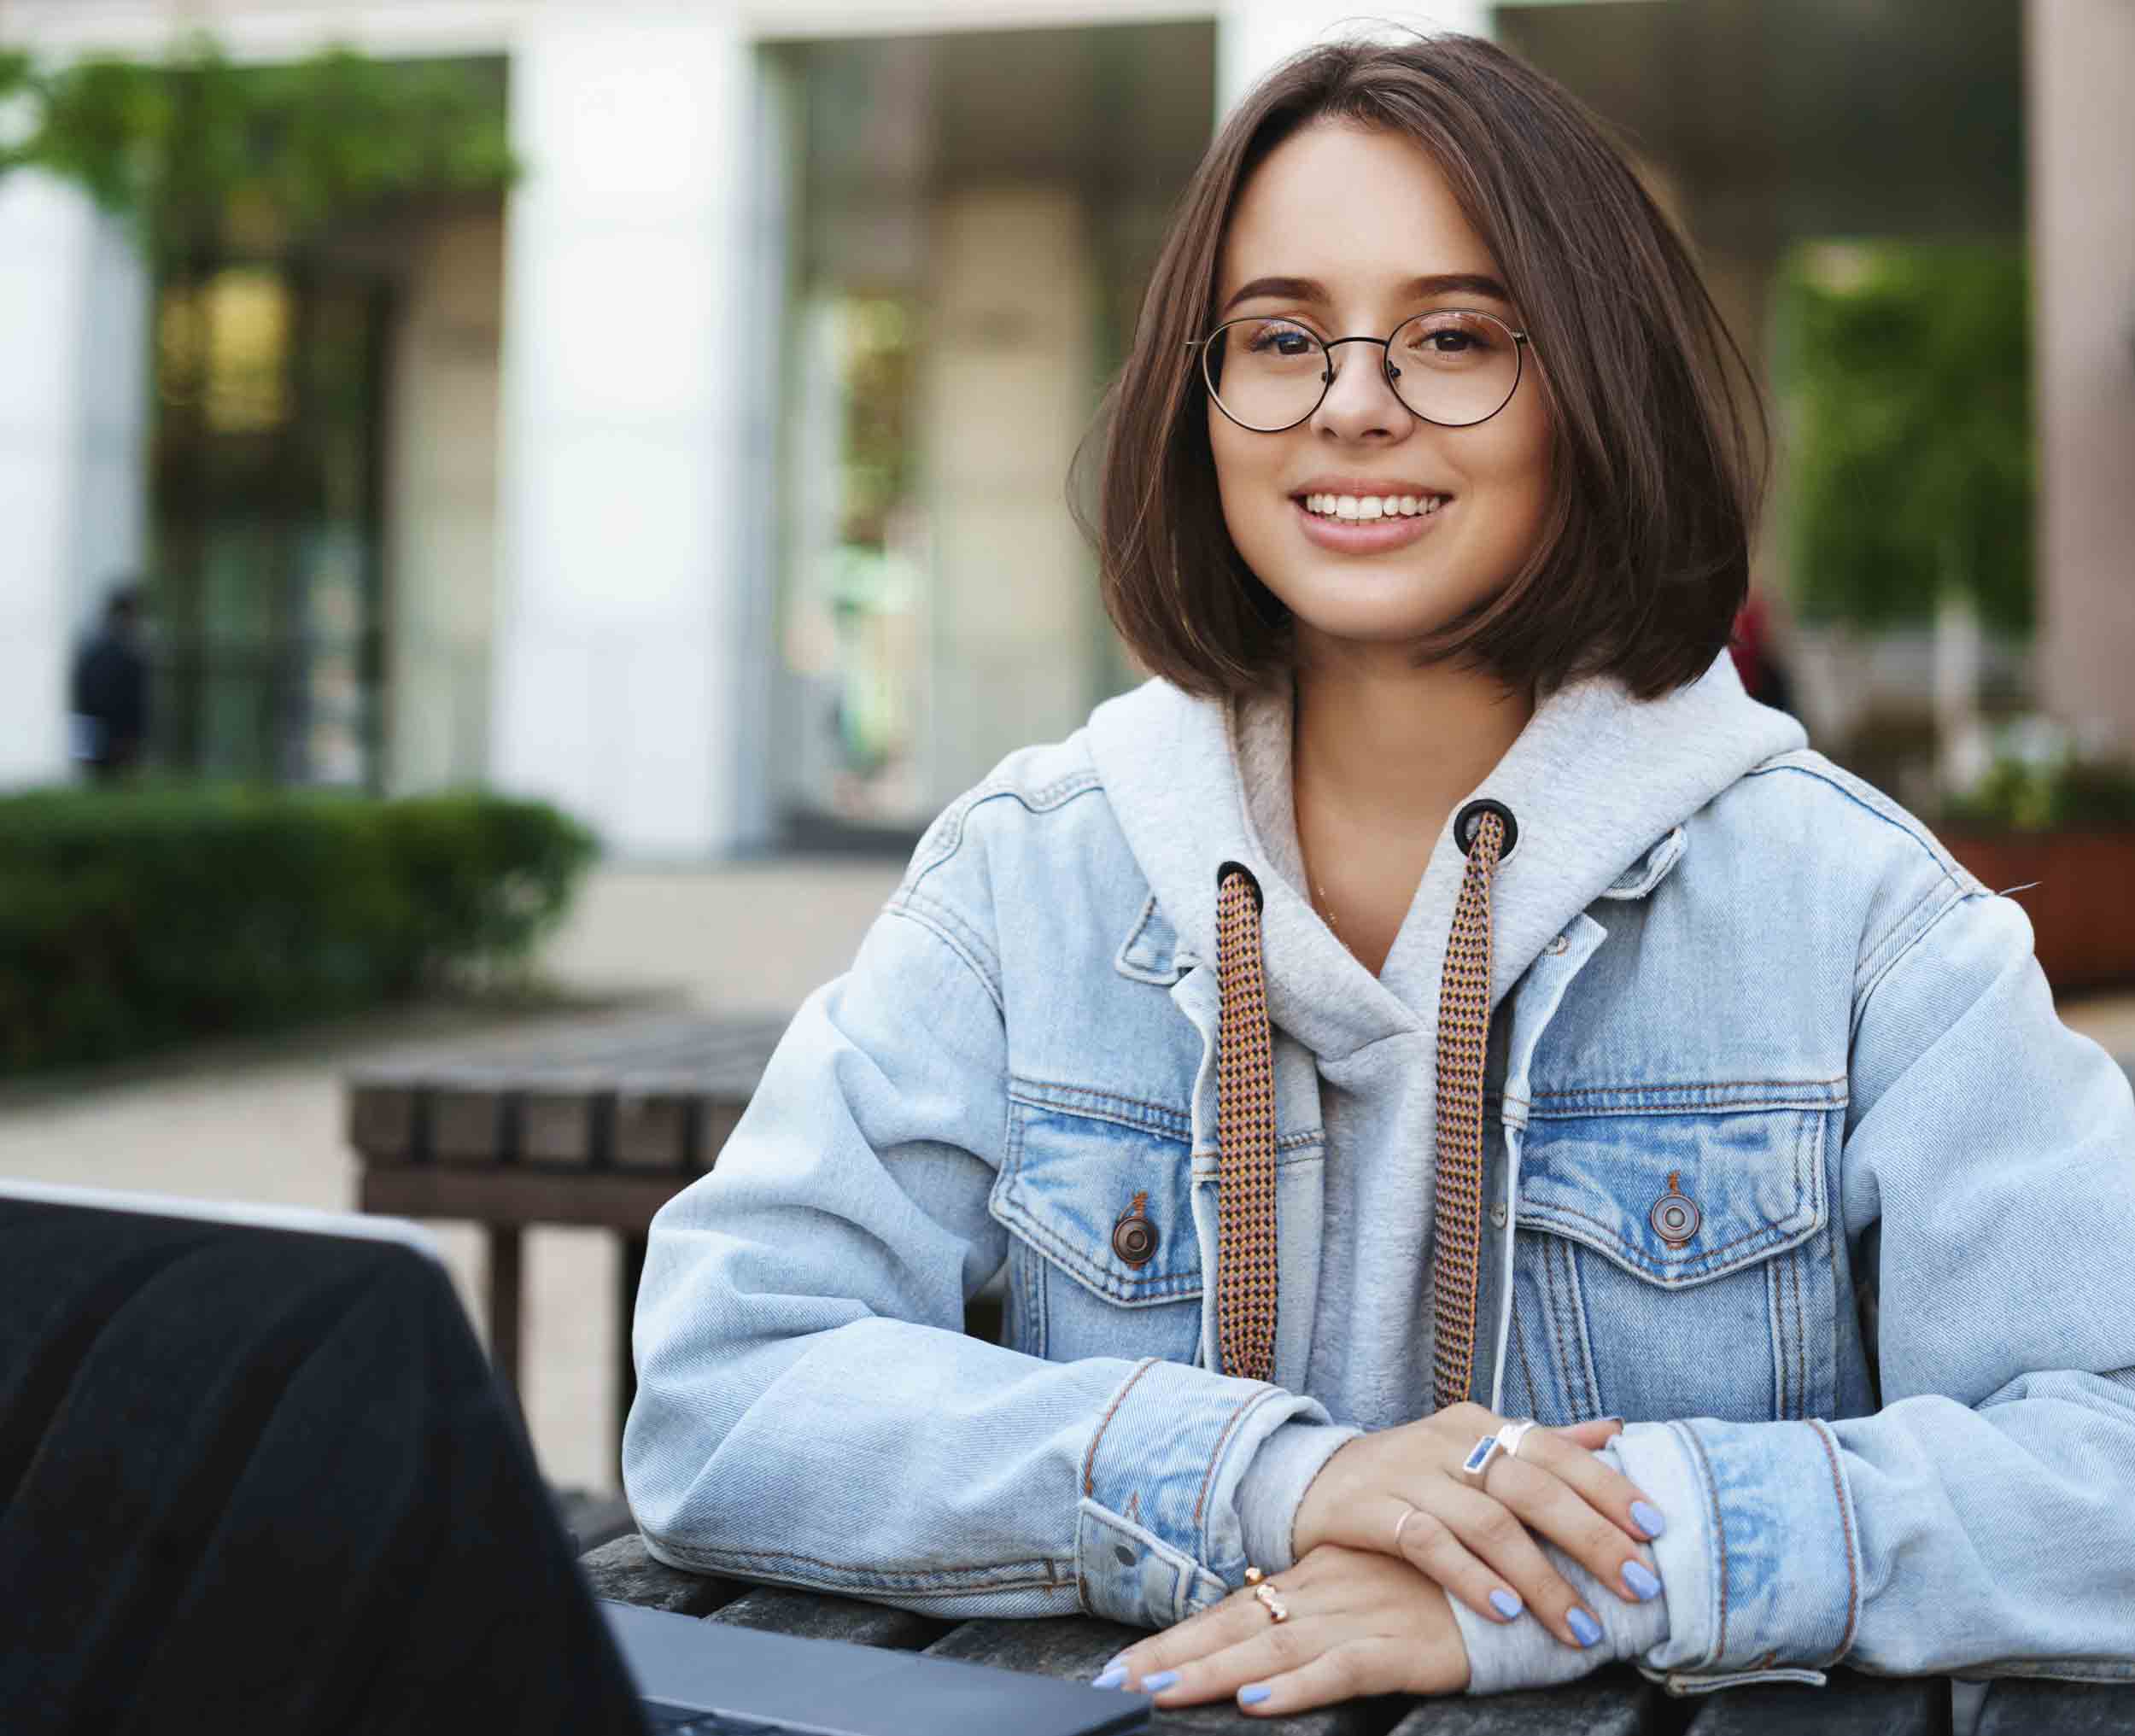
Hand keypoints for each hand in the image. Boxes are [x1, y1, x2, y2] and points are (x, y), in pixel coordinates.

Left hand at [1096, 1543, 1468, 1716]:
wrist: (1526, 1577)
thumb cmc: (1448, 1589)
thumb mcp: (1374, 1590)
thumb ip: (1323, 1609)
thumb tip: (1264, 1644)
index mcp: (1318, 1575)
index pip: (1233, 1609)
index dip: (1176, 1640)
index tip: (1122, 1667)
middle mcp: (1329, 1590)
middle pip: (1236, 1627)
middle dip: (1170, 1658)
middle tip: (1113, 1684)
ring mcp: (1363, 1615)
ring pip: (1272, 1648)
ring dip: (1212, 1673)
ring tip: (1158, 1694)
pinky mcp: (1403, 1646)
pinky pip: (1340, 1669)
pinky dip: (1296, 1687)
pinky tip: (1258, 1701)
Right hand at [1290, 1405, 1662, 1649]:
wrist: (1313, 1480)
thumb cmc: (1412, 1473)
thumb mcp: (1473, 1449)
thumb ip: (1543, 1444)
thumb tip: (1615, 1431)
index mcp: (1479, 1422)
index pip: (1557, 1451)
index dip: (1609, 1488)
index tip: (1656, 1532)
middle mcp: (1448, 1440)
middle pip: (1532, 1486)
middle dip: (1592, 1540)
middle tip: (1638, 1587)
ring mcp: (1408, 1472)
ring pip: (1487, 1522)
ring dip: (1540, 1578)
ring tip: (1579, 1625)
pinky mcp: (1371, 1509)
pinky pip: (1429, 1543)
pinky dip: (1472, 1578)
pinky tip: (1505, 1611)